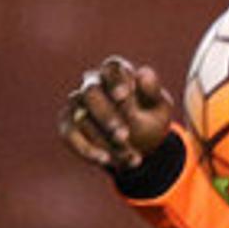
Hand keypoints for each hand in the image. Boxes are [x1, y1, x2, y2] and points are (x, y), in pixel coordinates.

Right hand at [57, 56, 175, 170]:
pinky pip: (70, 135)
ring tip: (128, 155)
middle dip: (106, 115)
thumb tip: (143, 73)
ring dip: (103, 138)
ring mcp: (77, 104)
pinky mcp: (68, 125)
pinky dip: (86, 149)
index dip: (114, 80)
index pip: (111, 67)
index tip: (123, 96)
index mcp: (117, 74)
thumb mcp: (160, 107)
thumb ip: (152, 91)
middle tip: (124, 135)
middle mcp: (93, 84)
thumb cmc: (151, 119)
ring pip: (81, 116)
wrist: (141, 145)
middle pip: (90, 91)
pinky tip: (104, 160)